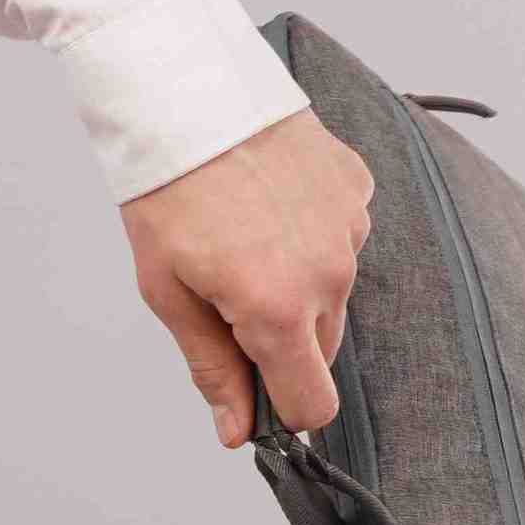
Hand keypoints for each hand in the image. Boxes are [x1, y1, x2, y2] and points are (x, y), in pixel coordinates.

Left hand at [121, 103, 376, 449]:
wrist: (189, 96)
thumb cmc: (166, 192)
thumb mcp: (168, 292)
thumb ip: (212, 367)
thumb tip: (237, 429)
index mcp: (279, 309)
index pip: (314, 403)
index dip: (282, 410)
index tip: (254, 393)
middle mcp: (330, 274)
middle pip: (320, 350)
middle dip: (278, 341)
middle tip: (225, 297)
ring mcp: (351, 228)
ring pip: (332, 293)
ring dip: (295, 286)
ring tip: (242, 239)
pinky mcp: (357, 189)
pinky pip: (340, 238)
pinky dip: (309, 236)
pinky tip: (267, 205)